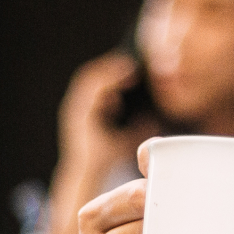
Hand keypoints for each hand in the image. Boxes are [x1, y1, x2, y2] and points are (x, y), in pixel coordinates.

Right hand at [60, 53, 154, 174]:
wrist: (88, 172)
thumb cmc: (106, 155)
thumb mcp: (129, 136)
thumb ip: (141, 126)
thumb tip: (157, 118)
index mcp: (89, 105)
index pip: (99, 79)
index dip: (114, 69)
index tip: (134, 65)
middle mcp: (79, 104)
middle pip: (93, 74)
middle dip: (112, 66)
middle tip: (133, 61)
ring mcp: (75, 109)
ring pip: (89, 80)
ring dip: (109, 73)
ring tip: (129, 69)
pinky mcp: (76, 116)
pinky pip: (89, 94)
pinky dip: (104, 87)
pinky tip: (120, 91)